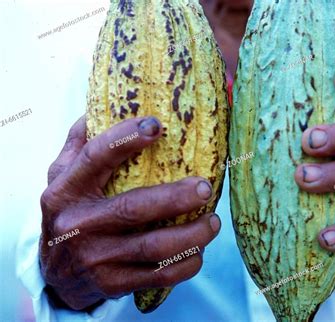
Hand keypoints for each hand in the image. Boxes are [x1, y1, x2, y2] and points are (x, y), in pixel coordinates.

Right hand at [39, 116, 220, 309]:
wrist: (55, 275)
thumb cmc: (70, 214)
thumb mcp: (62, 178)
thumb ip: (79, 144)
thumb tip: (100, 106)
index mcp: (66, 190)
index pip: (95, 157)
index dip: (126, 138)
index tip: (157, 126)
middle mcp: (78, 224)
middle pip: (134, 208)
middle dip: (176, 198)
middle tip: (205, 187)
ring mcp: (96, 258)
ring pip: (153, 246)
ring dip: (192, 235)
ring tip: (213, 222)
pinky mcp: (113, 283)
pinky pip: (158, 275)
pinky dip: (185, 265)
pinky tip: (198, 252)